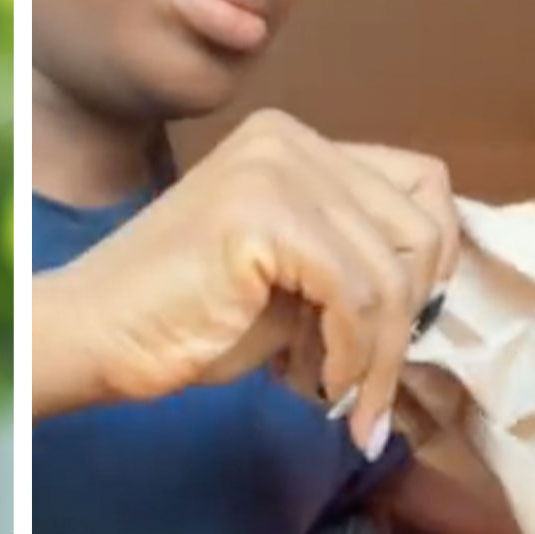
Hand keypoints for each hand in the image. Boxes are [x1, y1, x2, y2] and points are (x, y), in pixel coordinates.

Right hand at [33, 109, 459, 453]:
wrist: (97, 332)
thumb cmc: (186, 315)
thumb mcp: (293, 272)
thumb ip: (353, 255)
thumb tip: (437, 284)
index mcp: (295, 140)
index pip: (423, 182)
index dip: (434, 259)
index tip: (405, 326)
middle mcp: (289, 138)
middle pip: (420, 227)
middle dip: (408, 319)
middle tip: (366, 378)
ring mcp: (274, 168)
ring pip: (393, 271)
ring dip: (379, 354)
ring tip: (342, 396)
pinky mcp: (262, 213)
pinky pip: (355, 294)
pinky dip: (352, 355)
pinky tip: (319, 384)